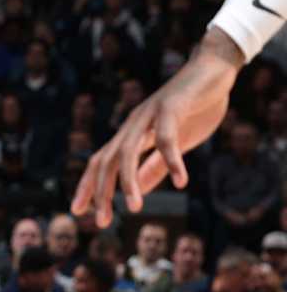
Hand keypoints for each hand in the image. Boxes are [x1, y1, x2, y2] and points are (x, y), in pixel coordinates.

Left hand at [72, 29, 243, 225]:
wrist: (214, 70)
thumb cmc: (193, 107)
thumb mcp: (173, 143)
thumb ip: (156, 166)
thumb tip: (140, 191)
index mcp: (131, 134)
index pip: (100, 163)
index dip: (87, 186)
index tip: (78, 211)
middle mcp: (133, 125)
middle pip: (107, 162)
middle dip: (102, 192)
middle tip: (102, 221)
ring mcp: (148, 115)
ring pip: (128, 152)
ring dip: (129, 182)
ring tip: (133, 208)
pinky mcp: (171, 107)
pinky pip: (166, 138)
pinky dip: (172, 161)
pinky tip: (181, 182)